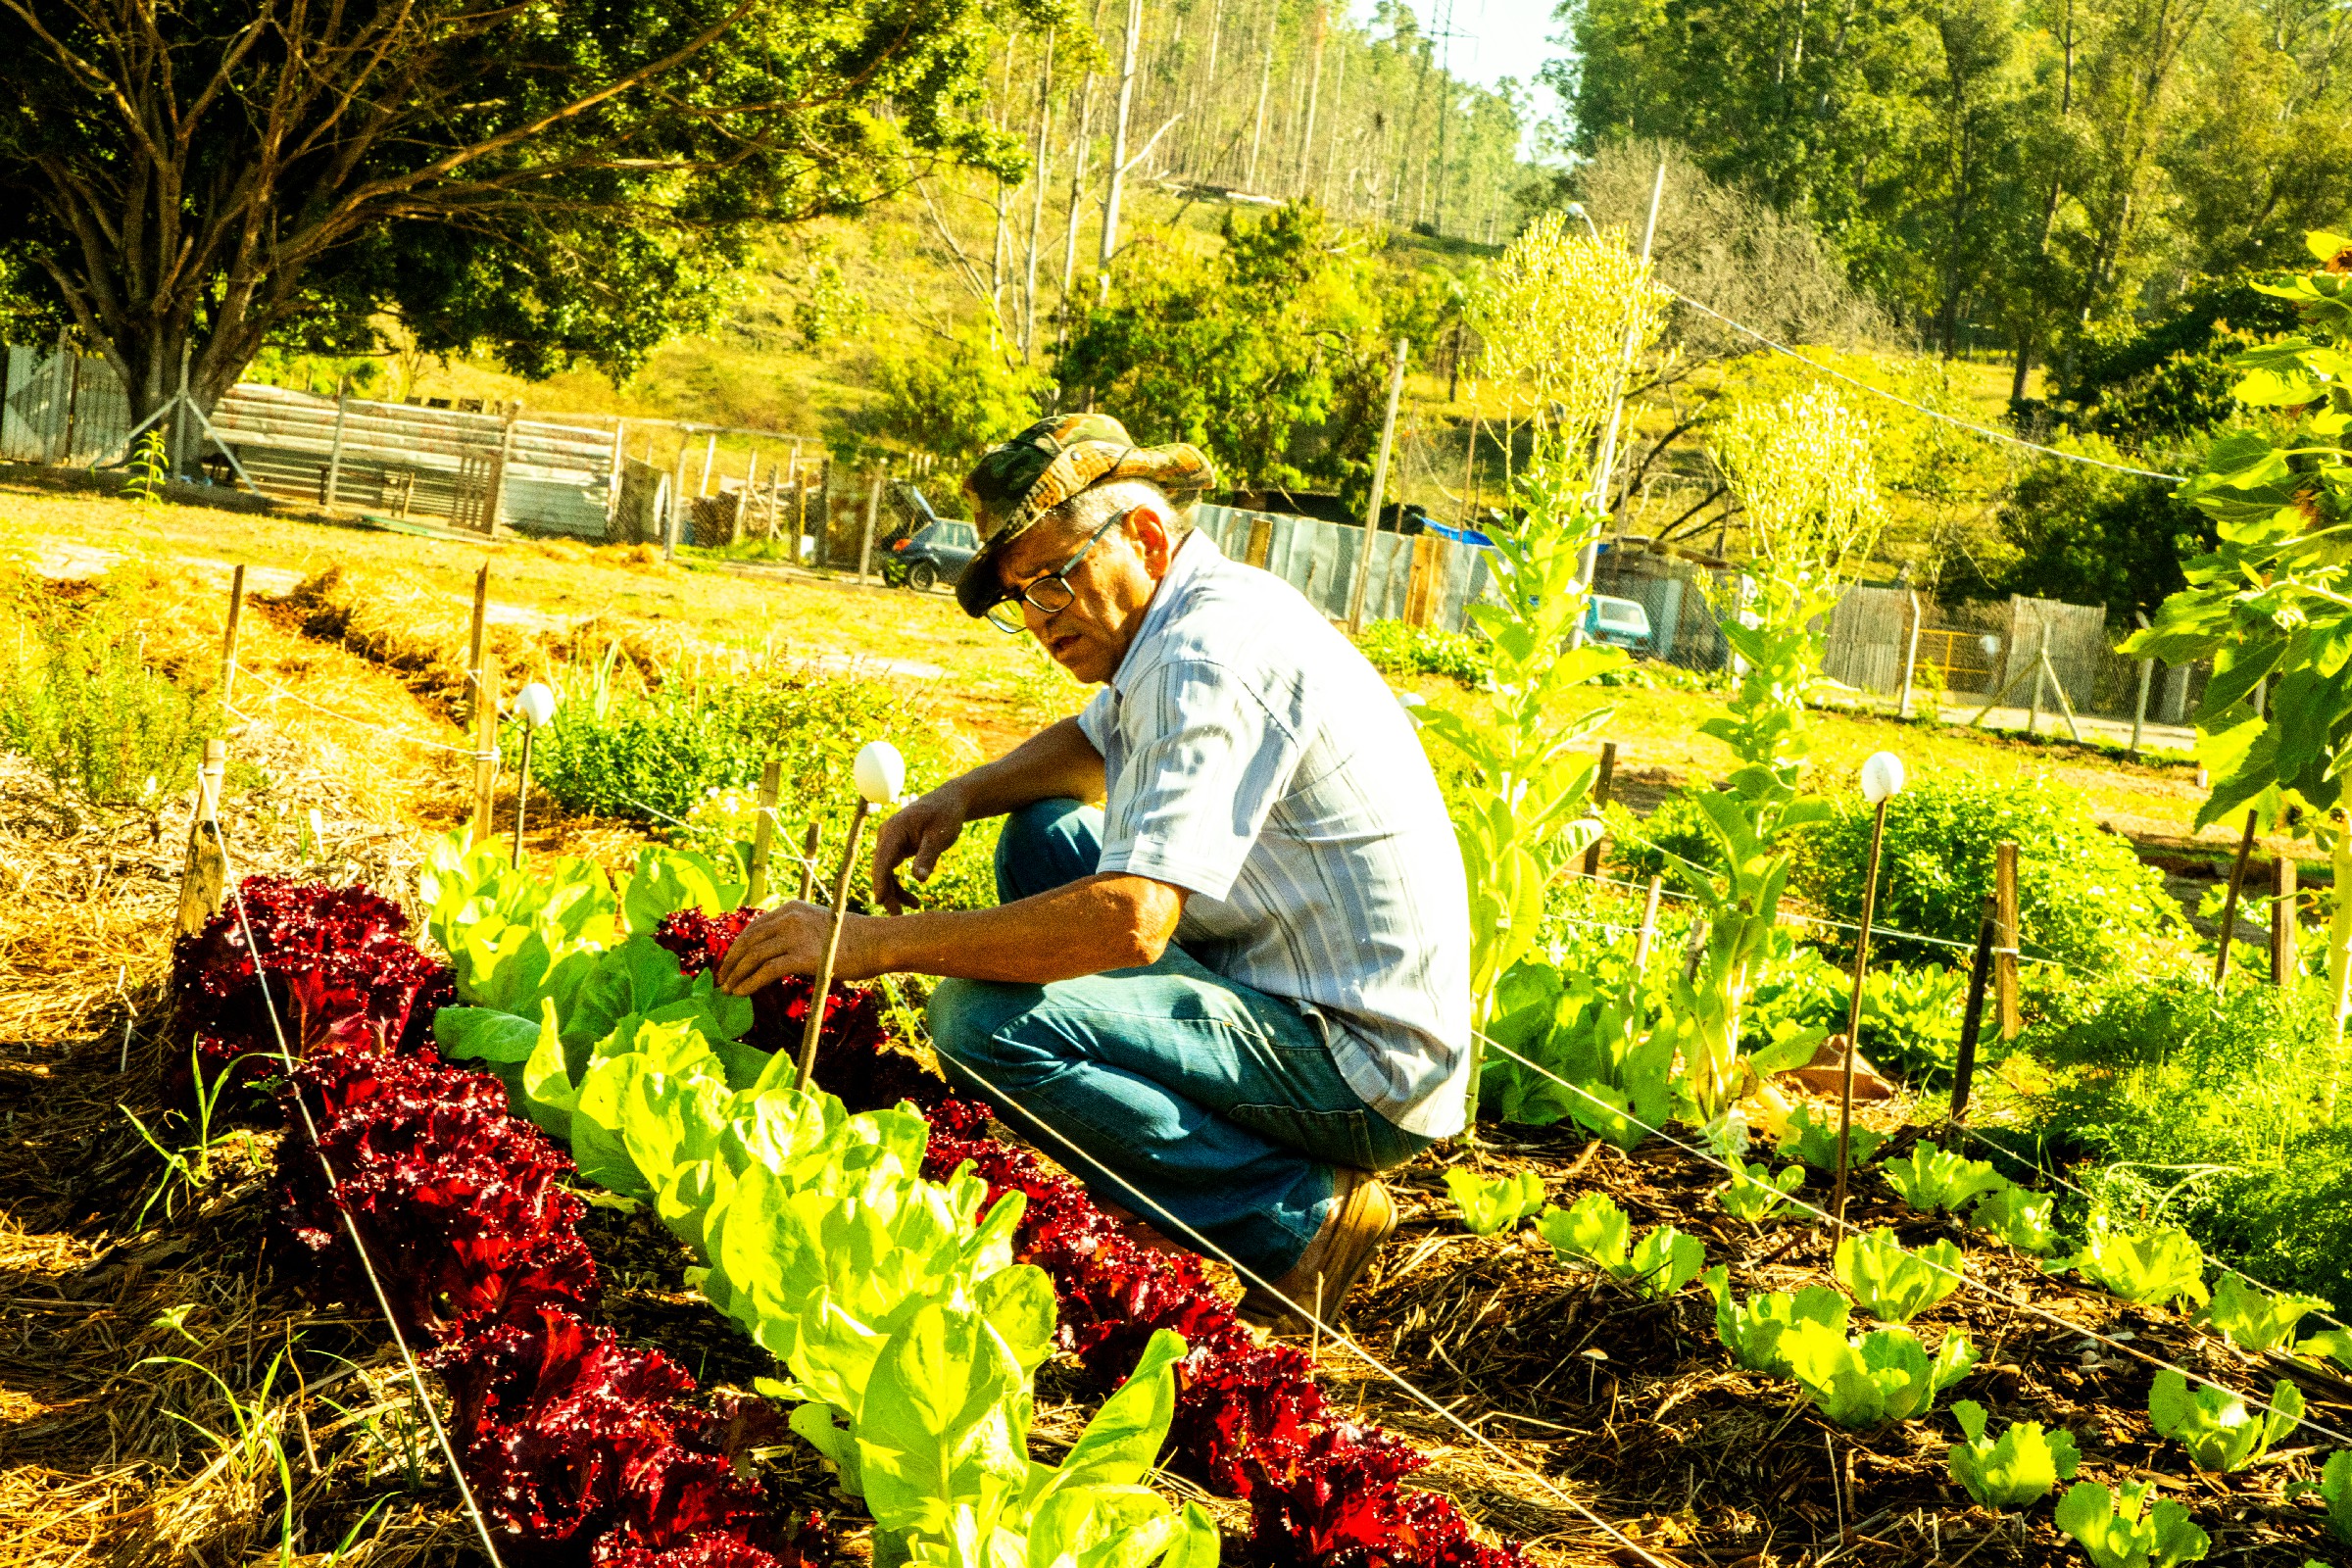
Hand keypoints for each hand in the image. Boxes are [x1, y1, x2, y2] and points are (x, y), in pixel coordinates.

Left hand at [716, 901, 851, 994]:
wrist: (879, 942)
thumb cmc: (855, 940)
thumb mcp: (819, 927)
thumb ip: (797, 933)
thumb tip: (776, 954)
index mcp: (791, 908)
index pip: (754, 927)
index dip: (737, 946)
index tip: (729, 963)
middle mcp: (789, 918)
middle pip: (748, 940)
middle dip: (731, 961)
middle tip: (721, 978)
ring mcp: (795, 936)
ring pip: (753, 956)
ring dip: (736, 975)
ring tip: (728, 989)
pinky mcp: (802, 956)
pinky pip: (766, 971)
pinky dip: (749, 983)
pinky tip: (741, 993)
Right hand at [873, 785, 968, 914]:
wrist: (948, 801)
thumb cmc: (946, 816)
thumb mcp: (940, 837)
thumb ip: (928, 857)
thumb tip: (919, 879)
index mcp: (894, 830)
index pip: (882, 860)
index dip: (880, 882)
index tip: (880, 901)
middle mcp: (886, 836)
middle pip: (880, 870)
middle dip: (888, 894)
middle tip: (899, 917)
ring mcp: (889, 842)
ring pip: (885, 873)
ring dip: (895, 892)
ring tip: (914, 909)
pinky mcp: (895, 847)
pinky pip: (891, 871)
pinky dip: (899, 886)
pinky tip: (914, 900)